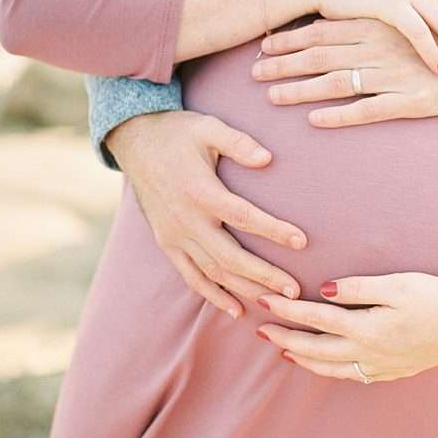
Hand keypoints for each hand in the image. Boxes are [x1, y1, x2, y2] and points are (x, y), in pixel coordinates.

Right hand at [105, 110, 307, 318]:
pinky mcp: (167, 243)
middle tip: (295, 290)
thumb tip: (268, 158)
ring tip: (276, 302)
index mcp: (200, 191)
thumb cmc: (179, 133)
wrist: (135, 142)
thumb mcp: (208, 128)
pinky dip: (213, 295)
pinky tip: (236, 309)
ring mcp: (175, 235)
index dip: (273, 230)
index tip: (302, 242)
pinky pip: (191, 276)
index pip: (243, 217)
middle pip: (230, 256)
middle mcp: (186, 220)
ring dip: (245, 290)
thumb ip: (239, 143)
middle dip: (264, 276)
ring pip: (213, 272)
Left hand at [251, 17, 437, 126]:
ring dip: (302, 90)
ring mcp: (396, 74)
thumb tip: (341, 27)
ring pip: (338, 82)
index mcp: (378, 26)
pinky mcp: (413, 100)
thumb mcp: (409, 22)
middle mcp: (381, 47)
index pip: (323, 30)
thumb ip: (376, 24)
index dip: (290, 39)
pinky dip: (341, 115)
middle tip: (252, 75)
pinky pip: (370, 109)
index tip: (262, 48)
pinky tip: (315, 120)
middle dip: (284, 65)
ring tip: (272, 98)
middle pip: (321, 56)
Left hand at [253, 271, 437, 382]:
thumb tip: (324, 290)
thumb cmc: (437, 295)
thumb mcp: (398, 283)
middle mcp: (370, 352)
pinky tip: (325, 365)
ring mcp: (382, 365)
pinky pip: (353, 376)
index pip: (316, 319)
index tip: (264, 301)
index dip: (287, 311)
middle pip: (317, 349)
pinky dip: (331, 371)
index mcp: (368, 328)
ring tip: (283, 351)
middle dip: (285, 339)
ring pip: (332, 368)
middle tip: (260, 331)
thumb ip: (359, 287)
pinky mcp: (394, 370)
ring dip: (304, 359)